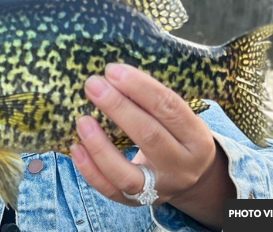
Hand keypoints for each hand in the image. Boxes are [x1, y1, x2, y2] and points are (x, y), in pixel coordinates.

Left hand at [70, 63, 234, 229]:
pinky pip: (110, 190)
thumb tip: (112, 76)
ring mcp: (159, 188)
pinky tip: (76, 148)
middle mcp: (181, 165)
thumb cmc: (176, 136)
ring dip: (100, 145)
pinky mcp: (137, 202)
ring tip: (82, 120)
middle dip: (117, 107)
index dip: (140, 87)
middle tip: (93, 85)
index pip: (169, 107)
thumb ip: (152, 102)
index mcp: (196, 138)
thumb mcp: (179, 119)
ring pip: (127, 173)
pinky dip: (90, 171)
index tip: (113, 70)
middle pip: (149, 136)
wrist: (191, 179)